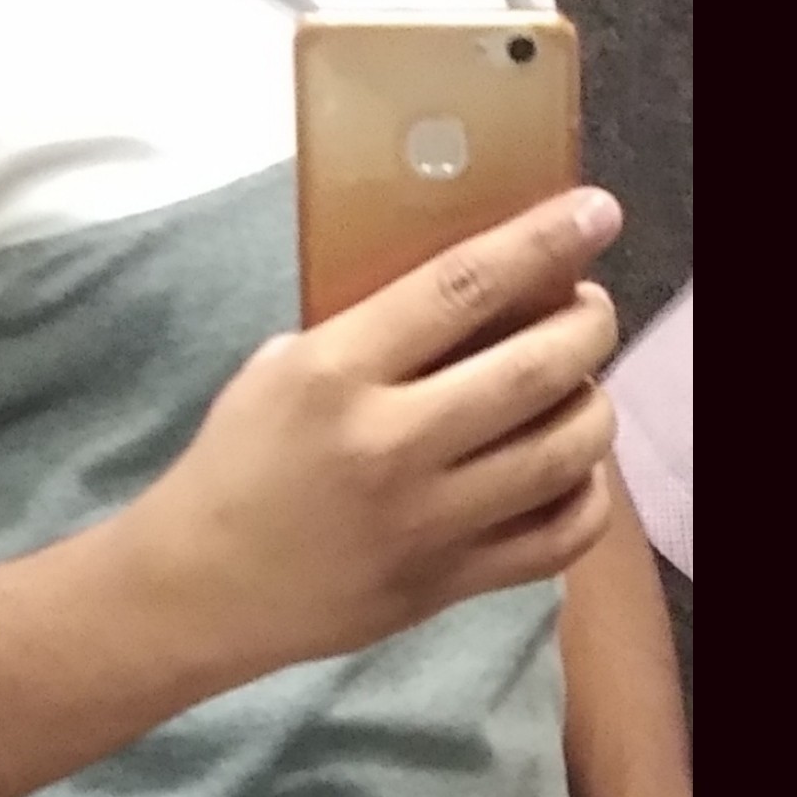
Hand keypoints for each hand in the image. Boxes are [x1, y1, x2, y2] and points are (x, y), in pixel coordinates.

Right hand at [119, 188, 622, 678]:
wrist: (201, 585)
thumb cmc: (239, 456)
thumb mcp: (282, 364)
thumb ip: (369, 331)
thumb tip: (469, 294)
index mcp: (337, 371)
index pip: (462, 286)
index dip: (540, 242)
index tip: (595, 211)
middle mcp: (390, 442)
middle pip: (534, 370)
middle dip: (588, 325)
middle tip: (591, 306)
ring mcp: (427, 521)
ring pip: (563, 453)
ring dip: (594, 403)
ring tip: (582, 382)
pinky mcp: (449, 583)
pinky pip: (559, 538)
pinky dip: (588, 493)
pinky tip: (572, 467)